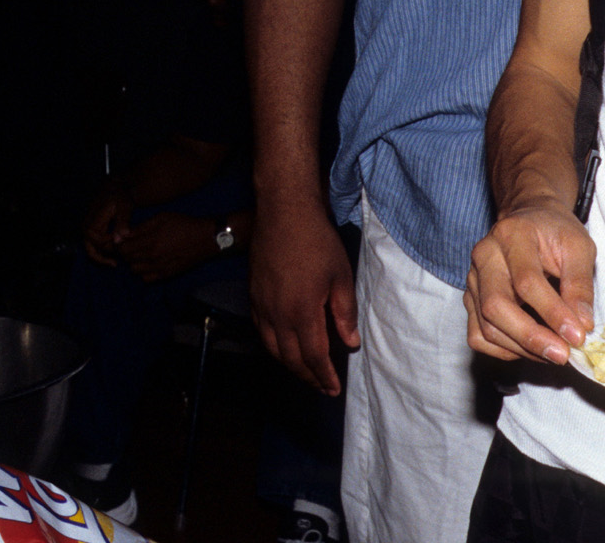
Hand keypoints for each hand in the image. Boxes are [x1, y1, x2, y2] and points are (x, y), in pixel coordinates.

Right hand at [82, 183, 133, 264]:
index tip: (124, 242)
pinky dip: (101, 252)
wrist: (114, 188)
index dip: (112, 245)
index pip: (99, 242)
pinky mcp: (91, 231)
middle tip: (116, 263)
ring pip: (90, 250)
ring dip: (101, 257)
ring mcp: (87, 230)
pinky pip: (93, 245)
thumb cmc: (120, 196)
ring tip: (114, 263)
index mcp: (92, 223)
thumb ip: (122, 222)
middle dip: (103, 257)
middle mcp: (86, 228)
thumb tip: (119, 239)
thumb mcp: (124, 206)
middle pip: (91, 250)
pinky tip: (112, 256)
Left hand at [114, 212, 216, 282]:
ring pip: (135, 270)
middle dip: (127, 252)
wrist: (207, 238)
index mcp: (150, 241)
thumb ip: (142, 227)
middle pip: (127, 260)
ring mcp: (159, 268)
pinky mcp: (167, 274)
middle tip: (135, 245)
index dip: (120, 245)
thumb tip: (124, 235)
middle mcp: (152, 257)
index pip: (122, 249)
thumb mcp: (163, 218)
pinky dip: (144, 272)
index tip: (124, 240)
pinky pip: (146, 278)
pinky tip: (151, 263)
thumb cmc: (185, 224)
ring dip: (135, 262)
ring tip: (143, 254)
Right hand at [251, 199, 358, 395]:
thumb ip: (344, 313)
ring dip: (290, 364)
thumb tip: (350, 343)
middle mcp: (277, 316)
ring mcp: (262, 307)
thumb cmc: (318, 243)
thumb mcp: (341, 277)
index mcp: (302, 313)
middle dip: (308, 376)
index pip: (314, 356)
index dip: (324, 376)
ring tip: (307, 372)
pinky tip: (285, 346)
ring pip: (273, 348)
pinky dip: (274, 346)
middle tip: (322, 387)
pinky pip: (262, 332)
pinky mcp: (253, 296)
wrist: (284, 215)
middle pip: (290, 359)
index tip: (333, 389)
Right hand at [465, 201, 595, 363]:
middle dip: (531, 337)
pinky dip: (505, 350)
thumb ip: (580, 285)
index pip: (527, 281)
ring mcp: (472, 280)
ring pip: (486, 327)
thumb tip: (581, 326)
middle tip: (562, 354)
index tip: (577, 336)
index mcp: (512, 235)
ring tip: (554, 353)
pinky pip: (479, 336)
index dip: (553, 312)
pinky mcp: (470, 300)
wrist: (531, 219)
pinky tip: (532, 348)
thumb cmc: (556, 233)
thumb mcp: (579, 247)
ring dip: (522, 349)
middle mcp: (484, 256)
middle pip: (496, 307)